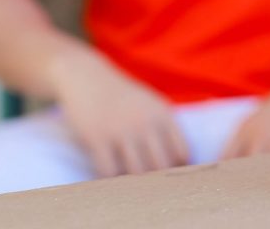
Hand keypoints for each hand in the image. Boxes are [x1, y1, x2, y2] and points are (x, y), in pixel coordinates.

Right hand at [51, 53, 188, 176]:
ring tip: (130, 189)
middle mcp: (146, 122)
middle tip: (148, 191)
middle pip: (161, 167)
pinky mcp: (97, 137)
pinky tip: (108, 180)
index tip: (169, 179)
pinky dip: (109, 181)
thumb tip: (183, 162)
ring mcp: (122, 130)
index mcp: (163, 115)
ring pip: (137, 173)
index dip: (177, 170)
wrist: (86, 77)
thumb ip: (166, 129)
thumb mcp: (151, 105)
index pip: (182, 153)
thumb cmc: (123, 97)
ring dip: (133, 185)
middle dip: (157, 182)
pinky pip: (108, 171)